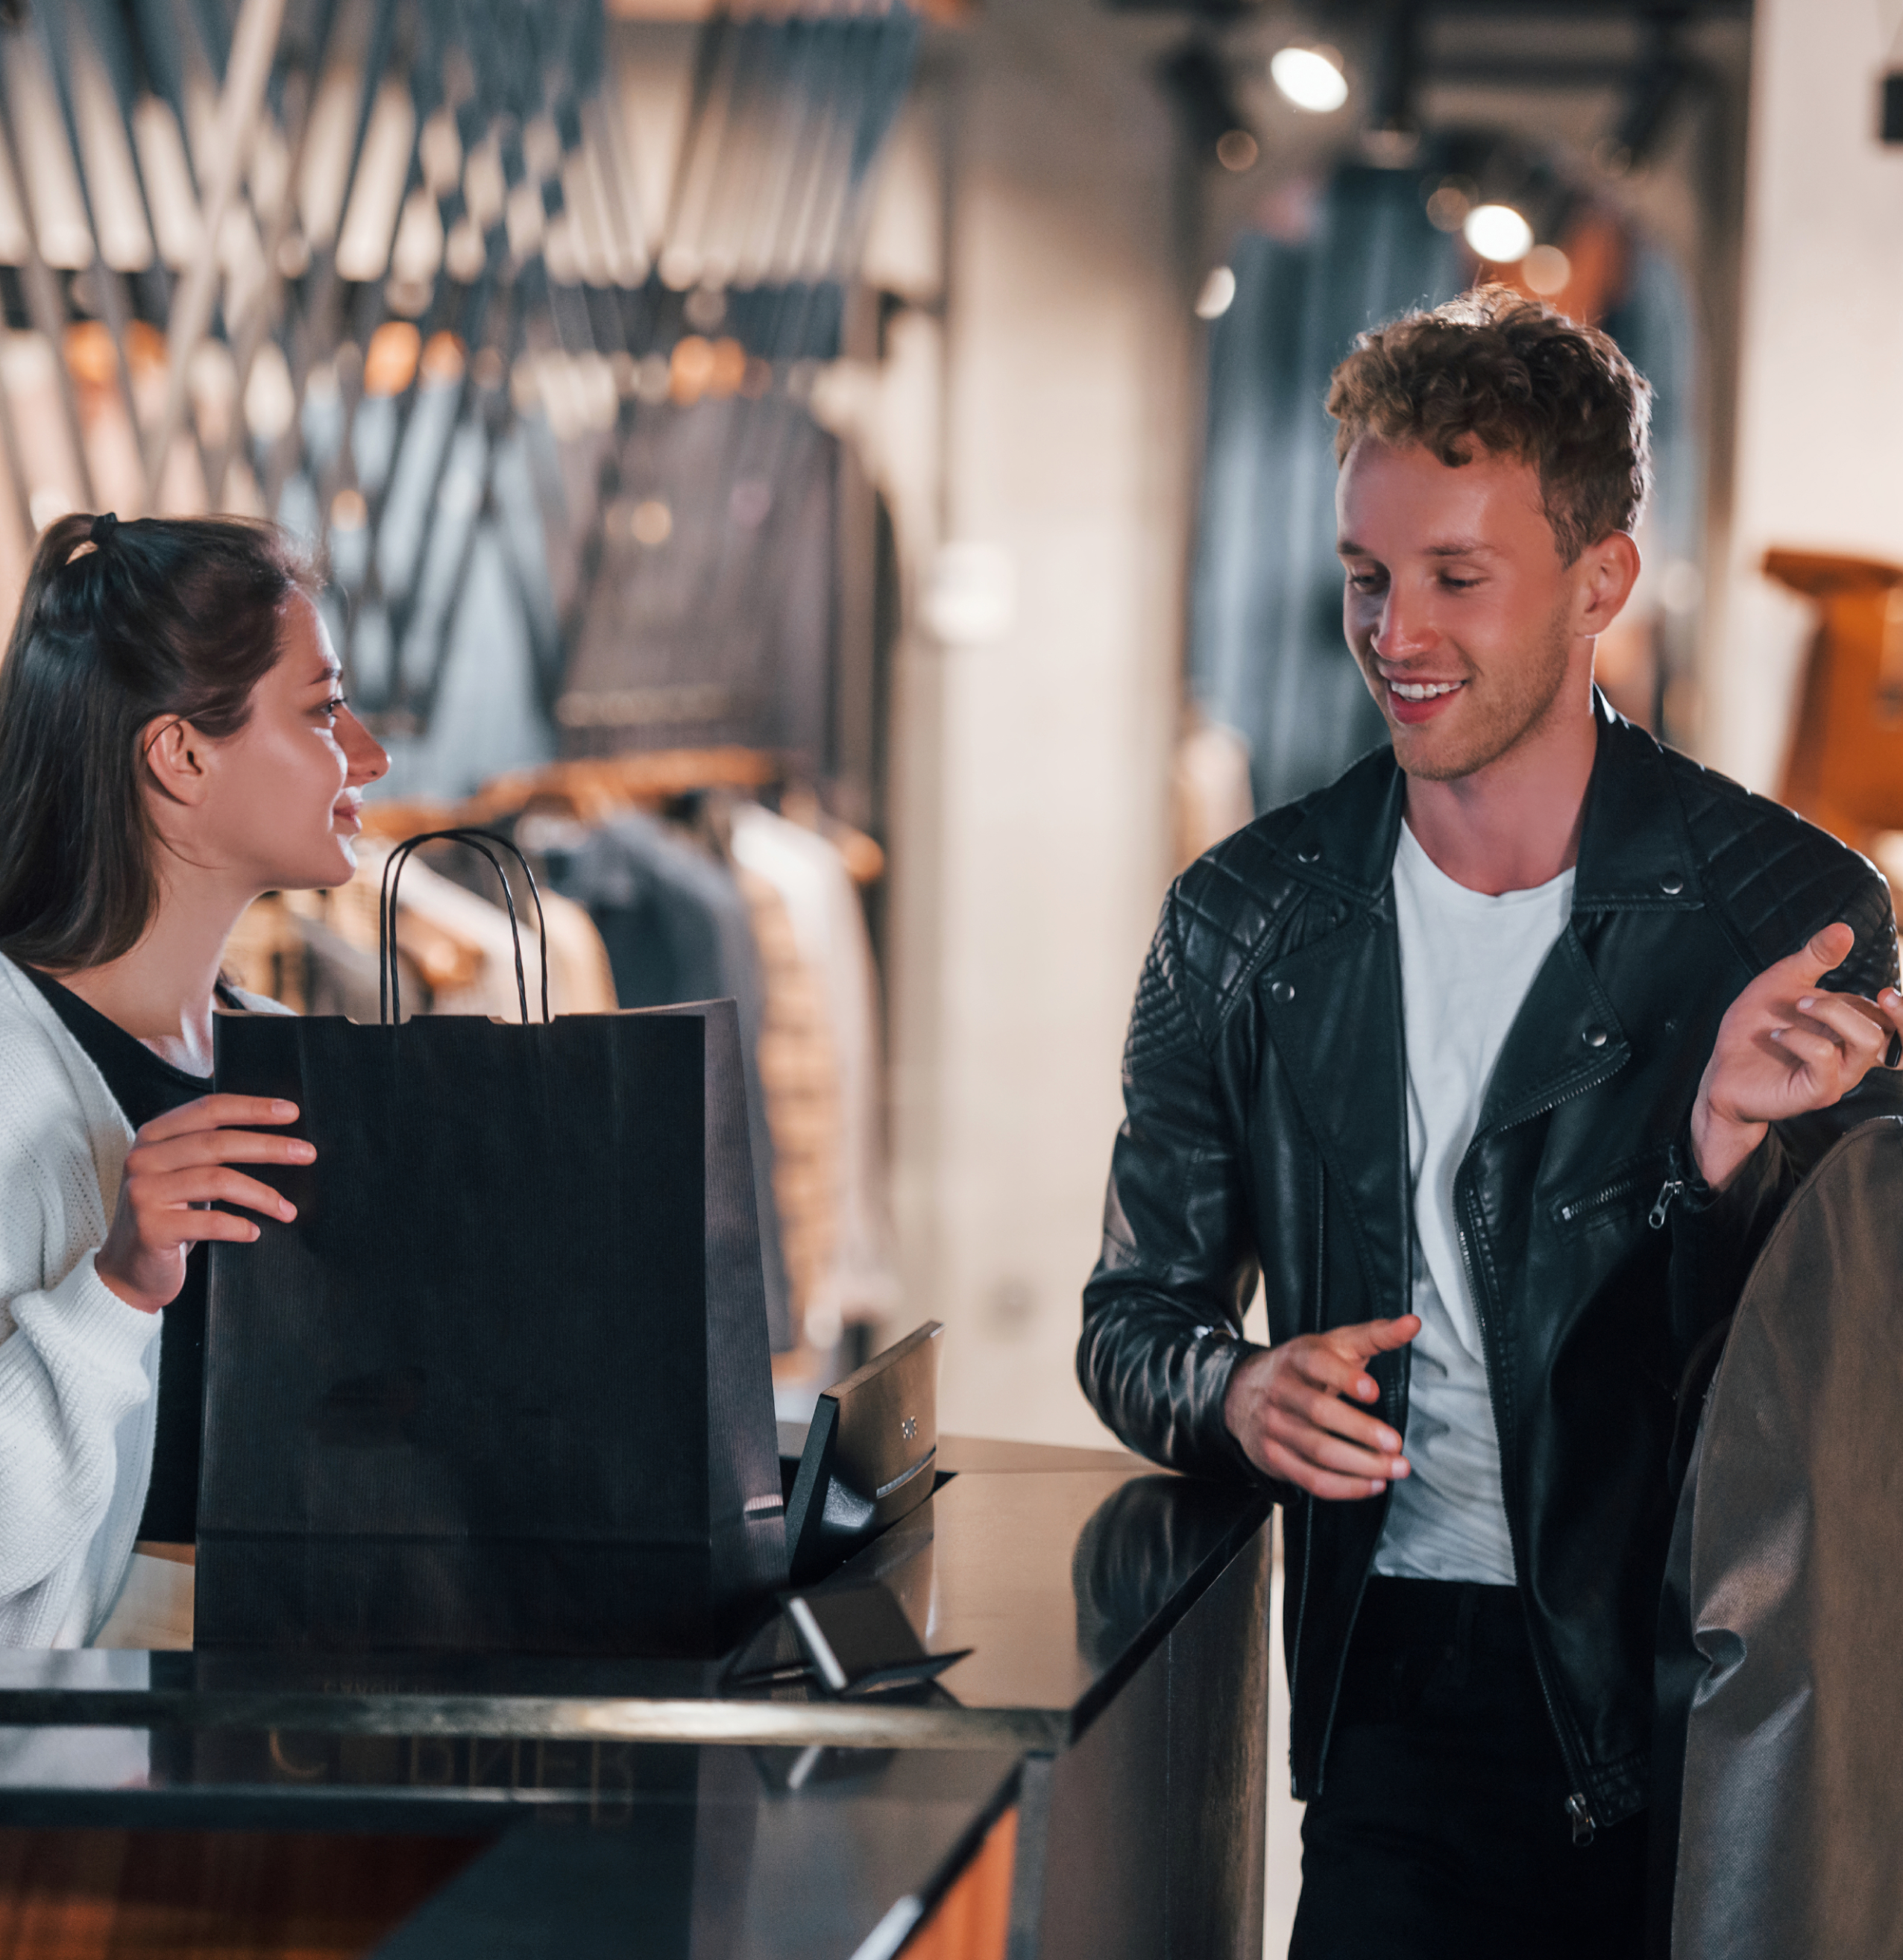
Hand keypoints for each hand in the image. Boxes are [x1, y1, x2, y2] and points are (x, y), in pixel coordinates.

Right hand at [97, 1096, 311, 1313]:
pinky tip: (255, 1232)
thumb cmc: (168, 1217)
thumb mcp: (179, 1173)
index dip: (252, 1108)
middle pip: (219, 1143)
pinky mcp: (151, 1228)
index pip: (209, 1110)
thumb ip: (208, 1149)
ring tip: (288, 1209)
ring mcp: (144, 1193)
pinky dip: (239, 1226)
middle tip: (307, 1153)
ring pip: (218, 1181)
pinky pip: (210, 1222)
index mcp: (153, 1136)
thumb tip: (276, 1134)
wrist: (127, 1272)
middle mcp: (143, 1159)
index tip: (292, 1112)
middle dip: (270, 1147)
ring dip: (263, 1195)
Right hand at [1223, 1314, 1419, 1499]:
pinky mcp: (1274, 1457)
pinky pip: (1311, 1479)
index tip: (1373, 1390)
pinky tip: (1373, 1484)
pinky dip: (1345, 1487)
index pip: (1317, 1364)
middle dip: (1361, 1431)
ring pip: (1318, 1451)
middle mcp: (1281, 1390)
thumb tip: (1413, 1323)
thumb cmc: (1303, 1367)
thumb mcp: (1334, 1344)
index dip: (1344, 1377)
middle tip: (1396, 1443)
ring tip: (1396, 1468)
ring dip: (1361, 1465)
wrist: (1242, 1391)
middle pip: (1319, 1412)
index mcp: (1298, 1358)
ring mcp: (1274, 1426)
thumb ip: (1376, 1335)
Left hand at [1692, 923, 1902, 1190]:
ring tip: (1797, 1005)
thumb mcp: (1783, 981)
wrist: (1722, 1070)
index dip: (1898, 1005)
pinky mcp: (1816, 1092)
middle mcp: (1851, 1055)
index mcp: (1851, 1030)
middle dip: (1877, 1007)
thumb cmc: (1756, 1028)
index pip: (1892, 1017)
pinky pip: (1825, 1059)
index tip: (1887, 991)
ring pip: (1867, 1041)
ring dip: (1832, 1013)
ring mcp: (1836, 1076)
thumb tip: (1845, 928)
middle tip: (1846, 994)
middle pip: (1891, 1030)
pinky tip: (1776, 1035)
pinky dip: (1801, 1038)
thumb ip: (1816, 957)